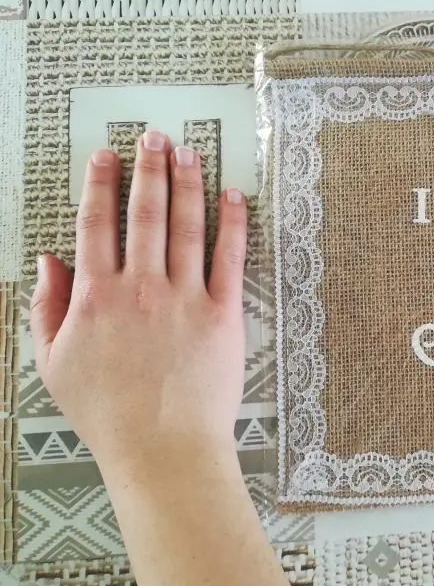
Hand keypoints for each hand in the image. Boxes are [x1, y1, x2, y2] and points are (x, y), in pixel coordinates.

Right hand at [30, 131, 247, 478]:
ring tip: (189, 152)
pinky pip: (230, 258)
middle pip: (145, 214)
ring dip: (188, 183)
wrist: (162, 448)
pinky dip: (233, 223)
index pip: (97, 225)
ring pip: (188, 226)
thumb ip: (47, 307)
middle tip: (154, 137)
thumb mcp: (54, 363)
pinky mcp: (223, 313)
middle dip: (148, 168)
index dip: (101, 184)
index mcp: (97, 297)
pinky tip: (234, 196)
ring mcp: (185, 298)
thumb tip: (49, 261)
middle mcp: (142, 288)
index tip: (106, 155)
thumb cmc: (107, 413)